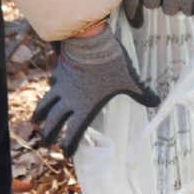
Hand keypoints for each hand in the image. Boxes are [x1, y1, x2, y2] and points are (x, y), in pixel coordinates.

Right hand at [32, 26, 159, 156]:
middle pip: (55, 120)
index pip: (75, 131)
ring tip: (36, 120)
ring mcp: (62, 85)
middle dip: (50, 133)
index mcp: (86, 107)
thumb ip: (142, 93)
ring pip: (47, 103)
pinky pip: (53, 81)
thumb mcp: (130, 80)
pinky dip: (52, 85)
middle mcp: (70, 100)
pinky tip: (52, 84)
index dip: (70, 143)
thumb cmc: (110, 64)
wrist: (89, 40)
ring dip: (41, 113)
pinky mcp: (59, 70)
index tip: (66, 153)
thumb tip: (157, 101)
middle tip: (47, 142)